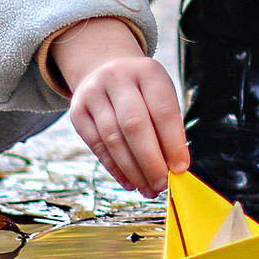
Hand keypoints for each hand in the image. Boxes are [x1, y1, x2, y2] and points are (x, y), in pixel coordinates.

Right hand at [51, 16, 187, 194]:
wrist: (105, 69)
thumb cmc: (142, 90)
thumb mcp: (159, 95)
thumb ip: (168, 127)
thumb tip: (175, 167)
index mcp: (147, 71)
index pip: (163, 111)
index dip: (173, 143)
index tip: (180, 168)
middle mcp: (117, 77)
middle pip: (134, 125)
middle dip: (150, 161)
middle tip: (161, 184)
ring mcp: (93, 93)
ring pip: (113, 139)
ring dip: (132, 170)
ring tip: (147, 188)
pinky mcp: (77, 111)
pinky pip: (97, 146)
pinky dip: (115, 168)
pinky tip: (128, 181)